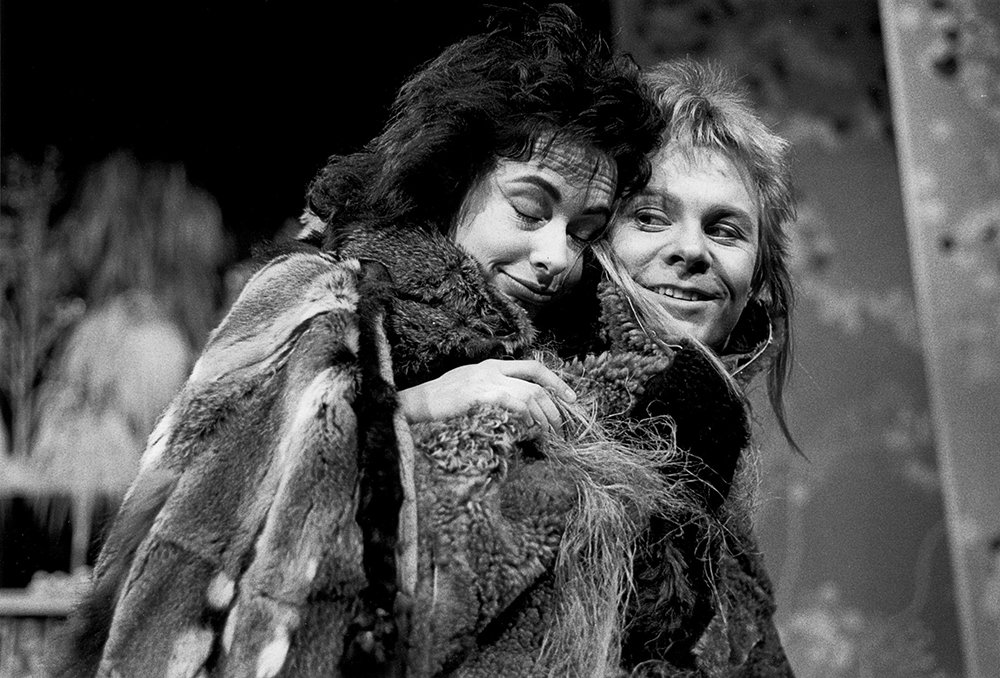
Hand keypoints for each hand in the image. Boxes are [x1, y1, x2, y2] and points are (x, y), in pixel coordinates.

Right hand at [398, 359, 576, 432]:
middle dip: (554, 407)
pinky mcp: (478, 395)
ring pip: (530, 395)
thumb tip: (522, 410)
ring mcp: (485, 381)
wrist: (413, 405)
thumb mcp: (470, 388)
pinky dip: (526, 418)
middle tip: (561, 428)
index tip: (571, 399)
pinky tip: (528, 430)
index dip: (556, 382)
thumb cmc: (441, 403)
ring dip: (544, 416)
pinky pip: (513, 405)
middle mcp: (491, 369)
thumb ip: (495, 392)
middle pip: (536, 384)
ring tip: (547, 434)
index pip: (534, 367)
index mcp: (491, 365)